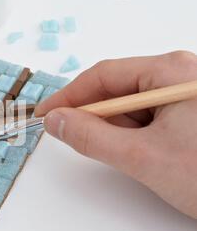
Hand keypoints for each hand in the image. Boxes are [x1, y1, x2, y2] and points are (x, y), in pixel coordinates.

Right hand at [35, 51, 196, 218]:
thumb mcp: (143, 157)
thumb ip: (92, 137)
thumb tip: (57, 121)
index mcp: (171, 73)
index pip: (103, 76)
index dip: (69, 96)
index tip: (46, 115)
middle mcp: (179, 77)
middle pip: (117, 90)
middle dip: (94, 117)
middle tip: (75, 139)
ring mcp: (185, 95)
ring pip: (132, 107)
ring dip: (116, 131)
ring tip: (130, 156)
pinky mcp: (189, 113)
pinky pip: (148, 118)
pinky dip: (134, 136)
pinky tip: (143, 155)